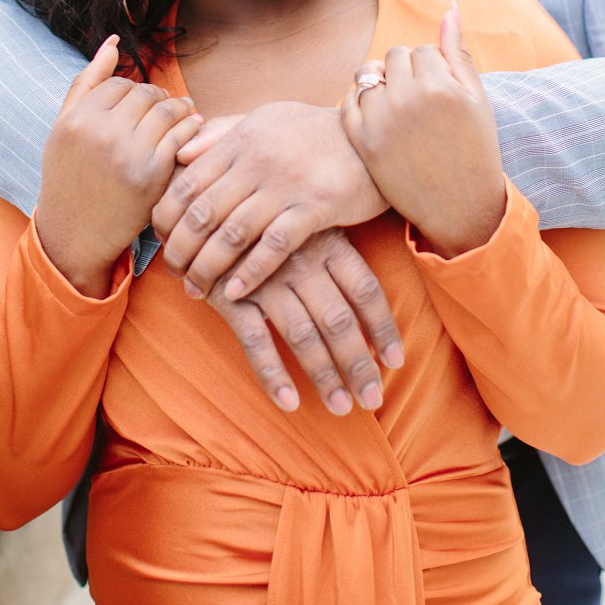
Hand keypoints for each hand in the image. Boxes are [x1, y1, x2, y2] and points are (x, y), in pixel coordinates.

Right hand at [38, 37, 204, 296]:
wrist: (75, 232)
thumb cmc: (70, 174)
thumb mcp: (64, 129)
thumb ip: (87, 82)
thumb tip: (113, 40)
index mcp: (76, 120)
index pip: (119, 83)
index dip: (132, 92)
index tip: (138, 105)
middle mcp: (100, 133)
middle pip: (145, 93)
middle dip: (156, 98)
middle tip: (163, 108)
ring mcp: (127, 153)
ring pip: (166, 109)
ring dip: (178, 108)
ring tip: (179, 114)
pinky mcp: (153, 172)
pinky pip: (181, 134)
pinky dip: (189, 127)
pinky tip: (187, 131)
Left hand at [151, 101, 387, 301]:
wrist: (376, 136)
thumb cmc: (316, 131)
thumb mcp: (268, 118)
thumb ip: (224, 132)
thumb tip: (180, 153)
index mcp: (242, 138)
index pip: (186, 183)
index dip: (165, 219)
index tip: (159, 243)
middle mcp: (259, 160)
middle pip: (202, 213)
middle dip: (180, 251)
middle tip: (173, 274)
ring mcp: (288, 184)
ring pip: (232, 234)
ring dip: (208, 268)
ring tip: (197, 289)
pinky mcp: (317, 207)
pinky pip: (274, 247)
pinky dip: (250, 273)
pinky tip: (235, 292)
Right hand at [199, 227, 404, 414]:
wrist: (207, 197)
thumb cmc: (271, 219)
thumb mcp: (312, 225)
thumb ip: (339, 258)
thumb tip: (369, 304)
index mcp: (330, 244)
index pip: (366, 290)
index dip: (383, 327)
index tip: (396, 361)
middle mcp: (304, 262)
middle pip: (340, 320)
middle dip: (358, 363)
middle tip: (372, 399)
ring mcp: (267, 279)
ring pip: (304, 335)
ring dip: (324, 375)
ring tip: (341, 407)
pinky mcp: (232, 295)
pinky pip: (256, 340)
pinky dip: (273, 373)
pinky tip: (289, 402)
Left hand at [340, 3, 505, 257]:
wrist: (459, 205)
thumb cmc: (474, 147)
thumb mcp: (476, 98)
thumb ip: (458, 50)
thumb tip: (450, 7)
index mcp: (440, 86)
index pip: (422, 50)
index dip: (433, 70)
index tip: (443, 97)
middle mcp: (407, 100)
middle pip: (395, 57)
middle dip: (406, 73)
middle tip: (423, 105)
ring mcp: (381, 121)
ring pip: (369, 76)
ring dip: (382, 86)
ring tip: (402, 112)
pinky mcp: (362, 142)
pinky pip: (349, 102)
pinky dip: (361, 105)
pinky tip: (382, 121)